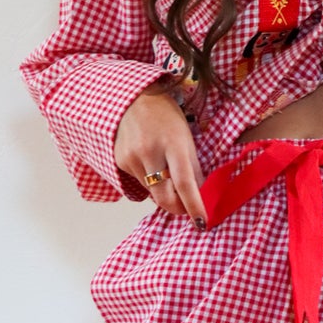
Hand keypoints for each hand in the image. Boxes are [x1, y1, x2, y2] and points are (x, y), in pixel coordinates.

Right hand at [114, 86, 207, 225]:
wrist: (131, 100)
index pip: (184, 183)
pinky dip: (149, 181)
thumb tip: (202, 195)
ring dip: (163, 191)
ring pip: (152, 192)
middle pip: (164, 197)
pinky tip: (149, 162)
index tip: (202, 222)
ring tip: (165, 171)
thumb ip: (193, 167)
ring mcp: (132, 158)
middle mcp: (150, 152)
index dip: (194, 206)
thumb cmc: (164, 117)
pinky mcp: (120, 162)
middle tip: (187, 208)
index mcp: (172, 143)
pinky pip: (140, 183)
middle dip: (178, 208)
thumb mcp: (185, 136)